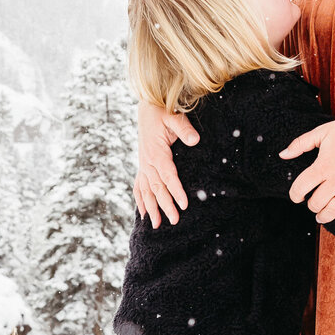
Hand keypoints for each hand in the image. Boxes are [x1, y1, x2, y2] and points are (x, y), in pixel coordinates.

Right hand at [134, 100, 199, 226]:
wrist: (146, 109)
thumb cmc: (162, 112)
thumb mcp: (173, 116)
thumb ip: (184, 129)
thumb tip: (195, 140)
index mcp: (156, 152)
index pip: (168, 175)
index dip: (175, 190)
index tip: (184, 204)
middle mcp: (147, 162)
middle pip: (157, 187)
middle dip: (165, 205)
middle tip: (174, 221)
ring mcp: (143, 165)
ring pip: (146, 190)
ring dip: (151, 208)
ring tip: (157, 225)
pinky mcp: (142, 165)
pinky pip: (139, 186)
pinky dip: (140, 200)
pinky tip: (144, 213)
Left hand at [278, 110, 334, 232]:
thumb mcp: (322, 132)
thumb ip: (300, 144)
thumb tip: (282, 155)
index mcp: (322, 167)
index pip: (300, 188)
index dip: (295, 195)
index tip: (296, 196)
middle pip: (315, 203)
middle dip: (311, 204)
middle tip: (312, 201)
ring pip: (333, 211)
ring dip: (324, 216)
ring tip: (321, 215)